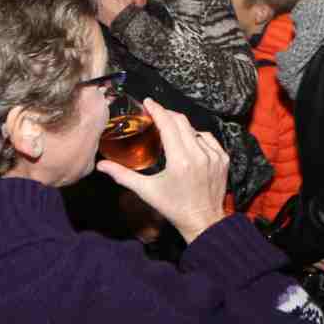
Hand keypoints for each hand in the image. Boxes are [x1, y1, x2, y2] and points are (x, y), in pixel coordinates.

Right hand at [97, 99, 228, 242]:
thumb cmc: (174, 207)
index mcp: (180, 160)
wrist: (203, 221)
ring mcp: (214, 156)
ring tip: (171, 132)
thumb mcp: (147, 191)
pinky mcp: (223, 159)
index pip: (168, 125)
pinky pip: (208, 139)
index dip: (157, 110)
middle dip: (167, 114)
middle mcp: (199, 154)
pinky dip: (197, 137)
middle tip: (155, 113)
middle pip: (182, 122)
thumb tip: (100, 165)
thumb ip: (123, 175)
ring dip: (182, 128)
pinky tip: (189, 143)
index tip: (148, 101)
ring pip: (195, 130)